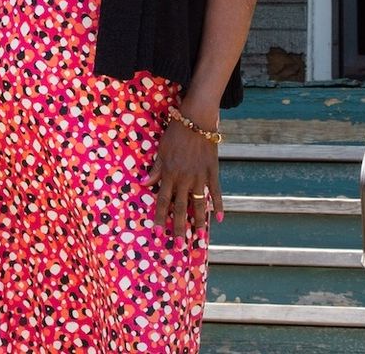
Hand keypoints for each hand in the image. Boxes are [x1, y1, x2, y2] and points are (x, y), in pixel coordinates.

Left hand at [147, 111, 222, 238]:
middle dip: (179, 227)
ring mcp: (200, 176)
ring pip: (199, 204)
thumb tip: (144, 183)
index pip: (163, 200)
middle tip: (178, 245)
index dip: (161, 217)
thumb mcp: (160, 150)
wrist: (196, 120)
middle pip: (180, 208)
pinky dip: (219, 205)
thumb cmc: (175, 134)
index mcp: (170, 174)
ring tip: (199, 238)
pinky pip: (216, 192)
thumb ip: (155, 169)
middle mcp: (184, 178)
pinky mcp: (212, 172)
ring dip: (199, 222)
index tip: (159, 233)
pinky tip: (220, 218)